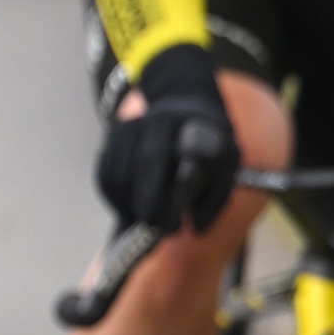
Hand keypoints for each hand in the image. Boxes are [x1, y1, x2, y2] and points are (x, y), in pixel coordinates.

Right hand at [96, 43, 238, 232]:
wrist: (186, 105)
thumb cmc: (209, 142)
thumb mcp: (228, 161)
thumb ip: (217, 194)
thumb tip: (197, 228)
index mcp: (182, 124)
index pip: (162, 158)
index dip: (159, 194)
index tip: (166, 224)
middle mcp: (149, 123)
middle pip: (137, 168)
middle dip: (146, 205)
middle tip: (159, 230)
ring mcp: (126, 131)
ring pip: (116, 178)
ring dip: (129, 207)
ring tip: (151, 221)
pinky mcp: (110, 142)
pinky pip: (105, 178)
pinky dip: (116, 200)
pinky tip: (135, 208)